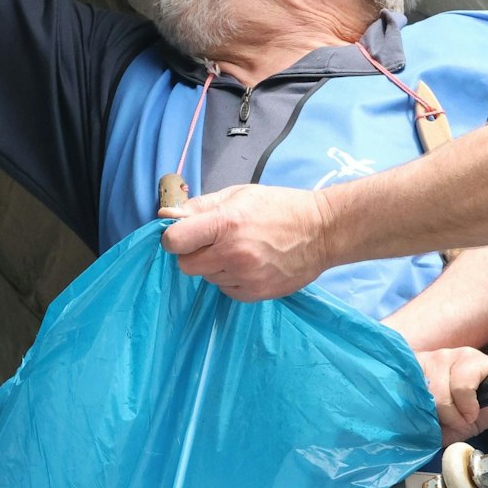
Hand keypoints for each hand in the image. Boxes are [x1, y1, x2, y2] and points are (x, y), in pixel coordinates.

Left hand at [159, 184, 333, 300]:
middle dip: (192, 253)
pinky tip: (250, 263)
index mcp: (225, 223)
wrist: (322, 232)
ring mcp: (244, 277)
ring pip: (207, 277)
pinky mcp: (255, 293)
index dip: (173, 238)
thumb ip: (200, 206)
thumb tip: (166, 216)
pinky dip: (231, 278)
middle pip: (186, 265)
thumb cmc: (279, 207)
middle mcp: (232, 253)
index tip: (183, 234)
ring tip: (240, 249)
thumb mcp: (239, 194)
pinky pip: (226, 290)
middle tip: (213, 241)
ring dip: (214, 265)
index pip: (174, 241)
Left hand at [413, 346, 487, 444]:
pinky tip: (473, 410)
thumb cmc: (469, 414)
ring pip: (441, 389)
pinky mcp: (473, 358)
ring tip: (465, 418)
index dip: (410, 407)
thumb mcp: (444, 427)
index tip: (422, 422)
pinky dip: (468, 404)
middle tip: (455, 424)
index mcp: (418, 373)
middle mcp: (431, 359)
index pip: (401, 385)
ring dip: (455, 413)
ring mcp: (451, 355)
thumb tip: (411, 435)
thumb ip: (426, 428)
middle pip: (424, 392)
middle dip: (441, 415)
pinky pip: (463, 385)